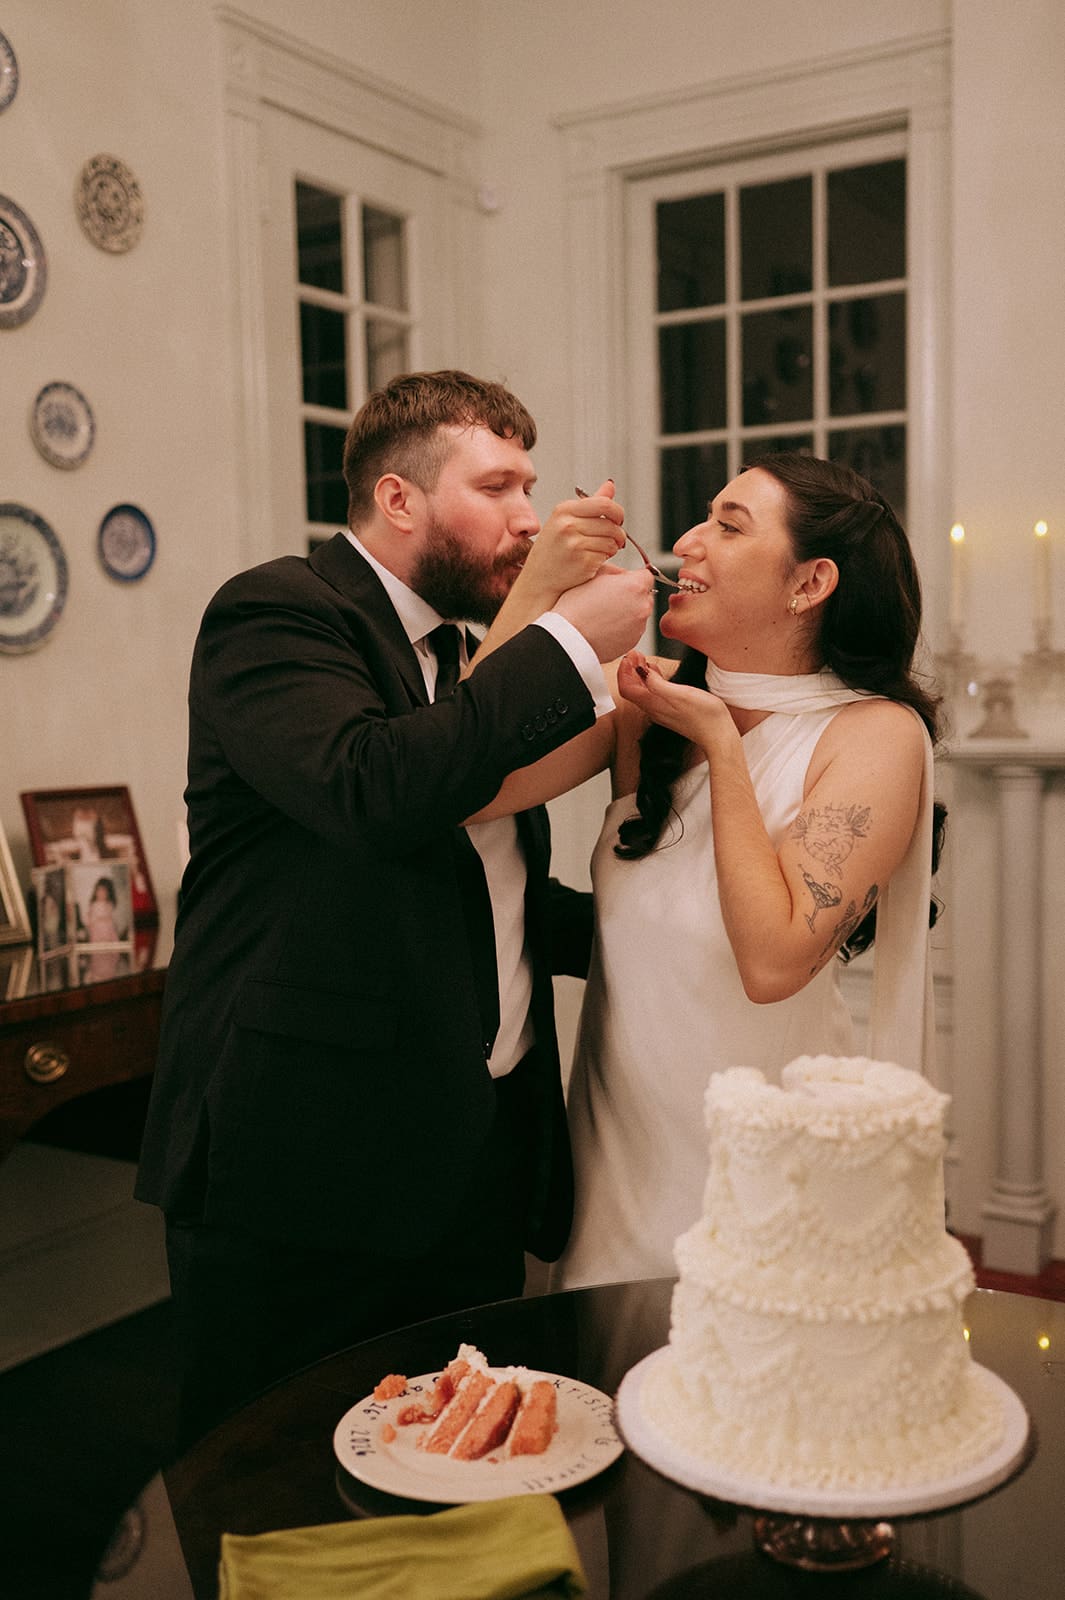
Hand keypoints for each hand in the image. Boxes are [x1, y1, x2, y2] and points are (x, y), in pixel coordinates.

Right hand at [518, 479, 624, 604]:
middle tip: (617, 540)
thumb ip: (591, 503)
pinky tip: (595, 560)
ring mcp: (575, 543)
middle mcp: (568, 524)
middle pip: (611, 524)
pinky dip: (605, 558)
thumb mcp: (565, 520)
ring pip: (612, 540)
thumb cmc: (552, 549)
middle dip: (619, 533)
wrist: (538, 579)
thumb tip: (610, 486)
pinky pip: (607, 555)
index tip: (618, 521)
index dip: (618, 513)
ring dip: (613, 547)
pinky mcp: (582, 561)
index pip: (604, 503)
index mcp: (564, 510)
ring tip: (602, 550)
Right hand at [552, 568, 653, 661]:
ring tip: (604, 615)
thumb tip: (624, 574)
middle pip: (645, 595)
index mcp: (635, 586)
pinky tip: (605, 627)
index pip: (647, 575)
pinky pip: (632, 630)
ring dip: (628, 612)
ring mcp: (639, 626)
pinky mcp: (633, 641)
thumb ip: (615, 571)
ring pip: (639, 613)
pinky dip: (623, 627)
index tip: (622, 583)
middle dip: (632, 595)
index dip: (633, 578)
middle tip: (609, 599)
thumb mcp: (594, 575)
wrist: (570, 638)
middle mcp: (642, 606)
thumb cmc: (576, 607)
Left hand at [616, 651, 733, 746]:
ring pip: (642, 691)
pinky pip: (653, 694)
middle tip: (635, 653)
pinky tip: (656, 673)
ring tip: (642, 659)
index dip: (624, 670)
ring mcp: (661, 711)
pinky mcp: (670, 711)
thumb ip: (657, 684)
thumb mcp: (681, 694)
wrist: (718, 735)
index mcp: (653, 704)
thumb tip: (640, 672)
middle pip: (632, 689)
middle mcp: (653, 709)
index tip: (630, 655)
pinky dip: (650, 681)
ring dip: (639, 674)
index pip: (626, 687)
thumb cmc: (704, 716)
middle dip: (630, 669)